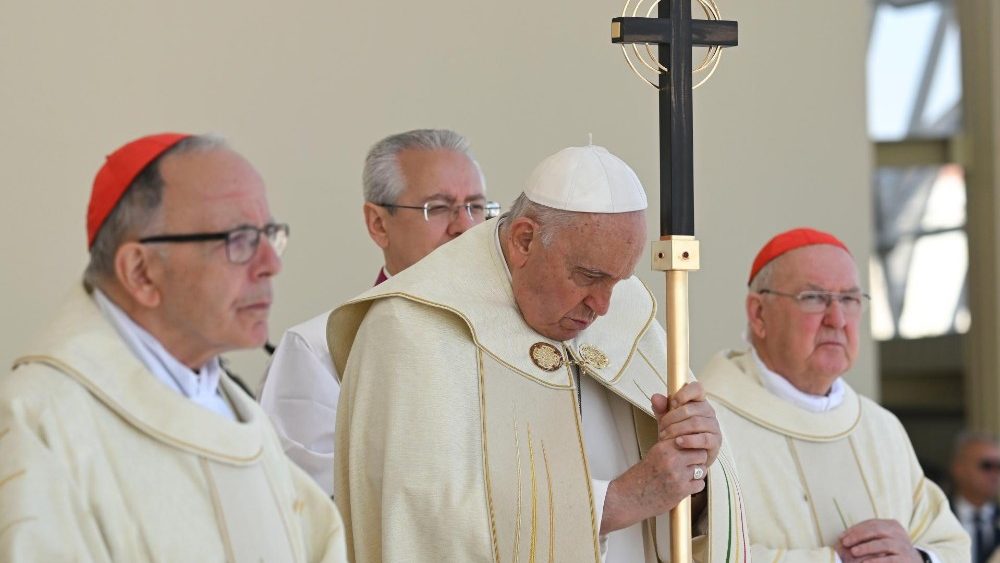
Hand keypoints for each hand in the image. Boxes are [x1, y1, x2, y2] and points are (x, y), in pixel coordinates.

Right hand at [599, 383, 716, 534]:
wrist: (631, 496)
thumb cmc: (645, 471)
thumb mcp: (655, 446)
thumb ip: (663, 422)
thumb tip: (659, 396)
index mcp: (664, 447)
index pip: (691, 437)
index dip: (691, 442)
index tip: (688, 447)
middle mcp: (671, 460)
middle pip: (699, 452)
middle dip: (695, 457)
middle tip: (686, 461)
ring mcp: (677, 477)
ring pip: (701, 468)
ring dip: (696, 471)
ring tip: (684, 473)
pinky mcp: (681, 492)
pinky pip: (699, 485)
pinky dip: (693, 486)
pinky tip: (682, 485)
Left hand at [653, 382, 721, 468]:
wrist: (684, 456)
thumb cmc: (677, 433)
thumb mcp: (667, 419)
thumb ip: (661, 408)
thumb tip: (656, 397)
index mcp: (698, 402)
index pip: (697, 388)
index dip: (684, 393)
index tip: (672, 404)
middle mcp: (709, 411)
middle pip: (691, 409)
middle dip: (672, 418)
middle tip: (661, 427)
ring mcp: (714, 427)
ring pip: (695, 423)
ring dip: (676, 429)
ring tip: (665, 437)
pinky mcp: (715, 442)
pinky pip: (703, 439)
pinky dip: (689, 440)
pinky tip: (677, 442)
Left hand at [836, 519, 921, 562]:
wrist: (913, 562)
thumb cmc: (891, 550)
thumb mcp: (882, 539)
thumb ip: (867, 535)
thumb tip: (842, 536)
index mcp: (893, 525)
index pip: (871, 523)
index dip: (855, 529)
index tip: (842, 536)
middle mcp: (899, 534)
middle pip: (876, 530)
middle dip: (858, 536)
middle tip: (845, 543)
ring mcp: (904, 546)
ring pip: (883, 544)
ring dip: (866, 547)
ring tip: (853, 552)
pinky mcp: (906, 560)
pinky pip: (890, 560)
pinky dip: (876, 561)